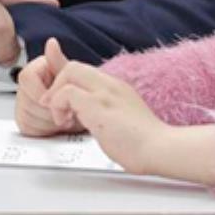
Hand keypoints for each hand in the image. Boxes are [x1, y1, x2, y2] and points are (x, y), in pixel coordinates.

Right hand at [16, 37, 80, 135]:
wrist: (84, 112)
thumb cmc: (76, 91)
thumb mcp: (71, 75)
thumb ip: (59, 62)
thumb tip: (51, 43)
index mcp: (35, 71)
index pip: (27, 77)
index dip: (41, 91)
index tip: (54, 100)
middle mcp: (26, 87)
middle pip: (26, 100)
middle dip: (48, 110)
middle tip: (65, 111)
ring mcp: (24, 105)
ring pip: (28, 116)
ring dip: (49, 121)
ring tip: (64, 117)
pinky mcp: (25, 122)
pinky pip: (28, 129)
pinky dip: (45, 130)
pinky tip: (56, 125)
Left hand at [41, 56, 168, 173]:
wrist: (158, 148)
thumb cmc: (145, 142)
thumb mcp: (124, 119)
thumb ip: (109, 113)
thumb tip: (97, 120)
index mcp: (117, 88)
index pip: (85, 72)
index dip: (68, 84)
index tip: (63, 102)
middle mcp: (111, 85)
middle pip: (74, 66)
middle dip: (57, 85)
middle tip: (55, 107)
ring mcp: (105, 93)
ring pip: (69, 73)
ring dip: (55, 96)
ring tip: (61, 118)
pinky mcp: (97, 106)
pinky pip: (67, 93)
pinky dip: (58, 107)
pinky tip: (65, 124)